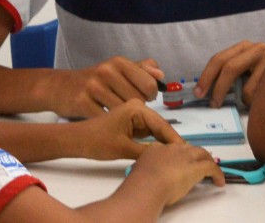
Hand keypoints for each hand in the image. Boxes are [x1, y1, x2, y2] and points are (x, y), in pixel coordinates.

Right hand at [45, 56, 162, 117]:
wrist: (59, 86)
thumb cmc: (94, 80)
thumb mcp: (117, 69)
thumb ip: (141, 70)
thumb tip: (161, 75)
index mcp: (119, 62)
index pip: (149, 84)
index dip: (151, 96)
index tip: (144, 98)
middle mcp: (107, 71)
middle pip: (137, 100)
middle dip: (137, 109)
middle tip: (130, 110)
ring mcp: (93, 86)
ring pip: (122, 111)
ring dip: (124, 119)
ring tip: (120, 117)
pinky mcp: (82, 102)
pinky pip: (106, 119)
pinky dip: (110, 124)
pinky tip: (107, 122)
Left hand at [70, 99, 184, 160]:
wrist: (77, 141)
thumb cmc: (97, 142)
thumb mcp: (124, 148)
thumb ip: (147, 151)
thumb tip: (166, 156)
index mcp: (137, 108)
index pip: (162, 124)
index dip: (174, 140)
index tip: (186, 153)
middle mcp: (138, 107)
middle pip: (160, 126)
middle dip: (170, 141)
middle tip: (184, 157)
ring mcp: (135, 114)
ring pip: (155, 130)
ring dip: (163, 142)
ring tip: (177, 157)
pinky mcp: (131, 122)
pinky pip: (147, 132)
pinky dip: (154, 142)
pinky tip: (162, 153)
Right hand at [126, 141, 224, 204]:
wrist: (148, 183)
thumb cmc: (140, 181)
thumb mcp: (139, 170)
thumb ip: (147, 168)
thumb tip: (150, 174)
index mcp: (158, 148)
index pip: (172, 149)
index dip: (178, 157)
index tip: (180, 165)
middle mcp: (174, 148)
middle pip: (190, 148)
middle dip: (196, 155)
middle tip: (199, 165)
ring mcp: (186, 156)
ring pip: (202, 154)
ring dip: (208, 162)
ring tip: (212, 172)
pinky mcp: (198, 167)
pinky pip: (212, 167)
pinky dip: (217, 174)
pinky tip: (219, 182)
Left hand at [195, 40, 264, 107]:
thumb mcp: (246, 72)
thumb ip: (231, 76)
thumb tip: (207, 92)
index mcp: (244, 47)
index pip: (219, 59)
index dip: (207, 76)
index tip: (198, 93)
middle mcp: (257, 48)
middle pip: (228, 66)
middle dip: (217, 87)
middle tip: (212, 103)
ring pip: (245, 85)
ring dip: (242, 98)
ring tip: (249, 101)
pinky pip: (258, 94)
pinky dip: (256, 101)